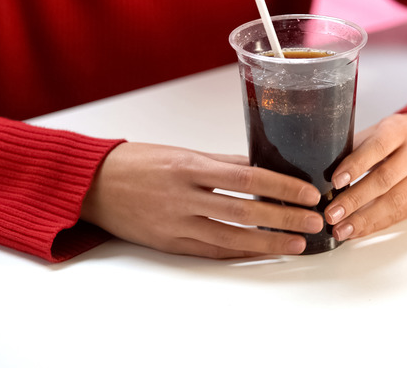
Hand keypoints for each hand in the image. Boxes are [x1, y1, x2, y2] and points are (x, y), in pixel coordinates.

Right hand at [80, 142, 323, 257]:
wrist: (92, 185)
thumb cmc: (136, 163)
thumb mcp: (180, 153)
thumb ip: (219, 162)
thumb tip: (259, 168)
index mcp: (188, 166)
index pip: (247, 176)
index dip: (282, 187)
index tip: (308, 194)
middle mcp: (183, 196)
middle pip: (244, 210)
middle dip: (284, 218)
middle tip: (314, 222)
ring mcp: (175, 223)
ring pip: (230, 237)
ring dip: (268, 242)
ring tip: (296, 243)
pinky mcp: (168, 243)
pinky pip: (210, 251)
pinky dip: (238, 252)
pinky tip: (261, 252)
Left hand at [324, 113, 406, 240]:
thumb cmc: (404, 134)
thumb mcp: (382, 129)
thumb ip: (358, 147)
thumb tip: (325, 171)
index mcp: (400, 130)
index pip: (377, 147)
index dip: (355, 165)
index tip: (335, 181)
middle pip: (385, 179)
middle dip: (355, 200)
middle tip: (331, 214)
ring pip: (394, 201)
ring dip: (364, 219)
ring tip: (341, 230)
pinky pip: (401, 214)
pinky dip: (377, 224)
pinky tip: (358, 230)